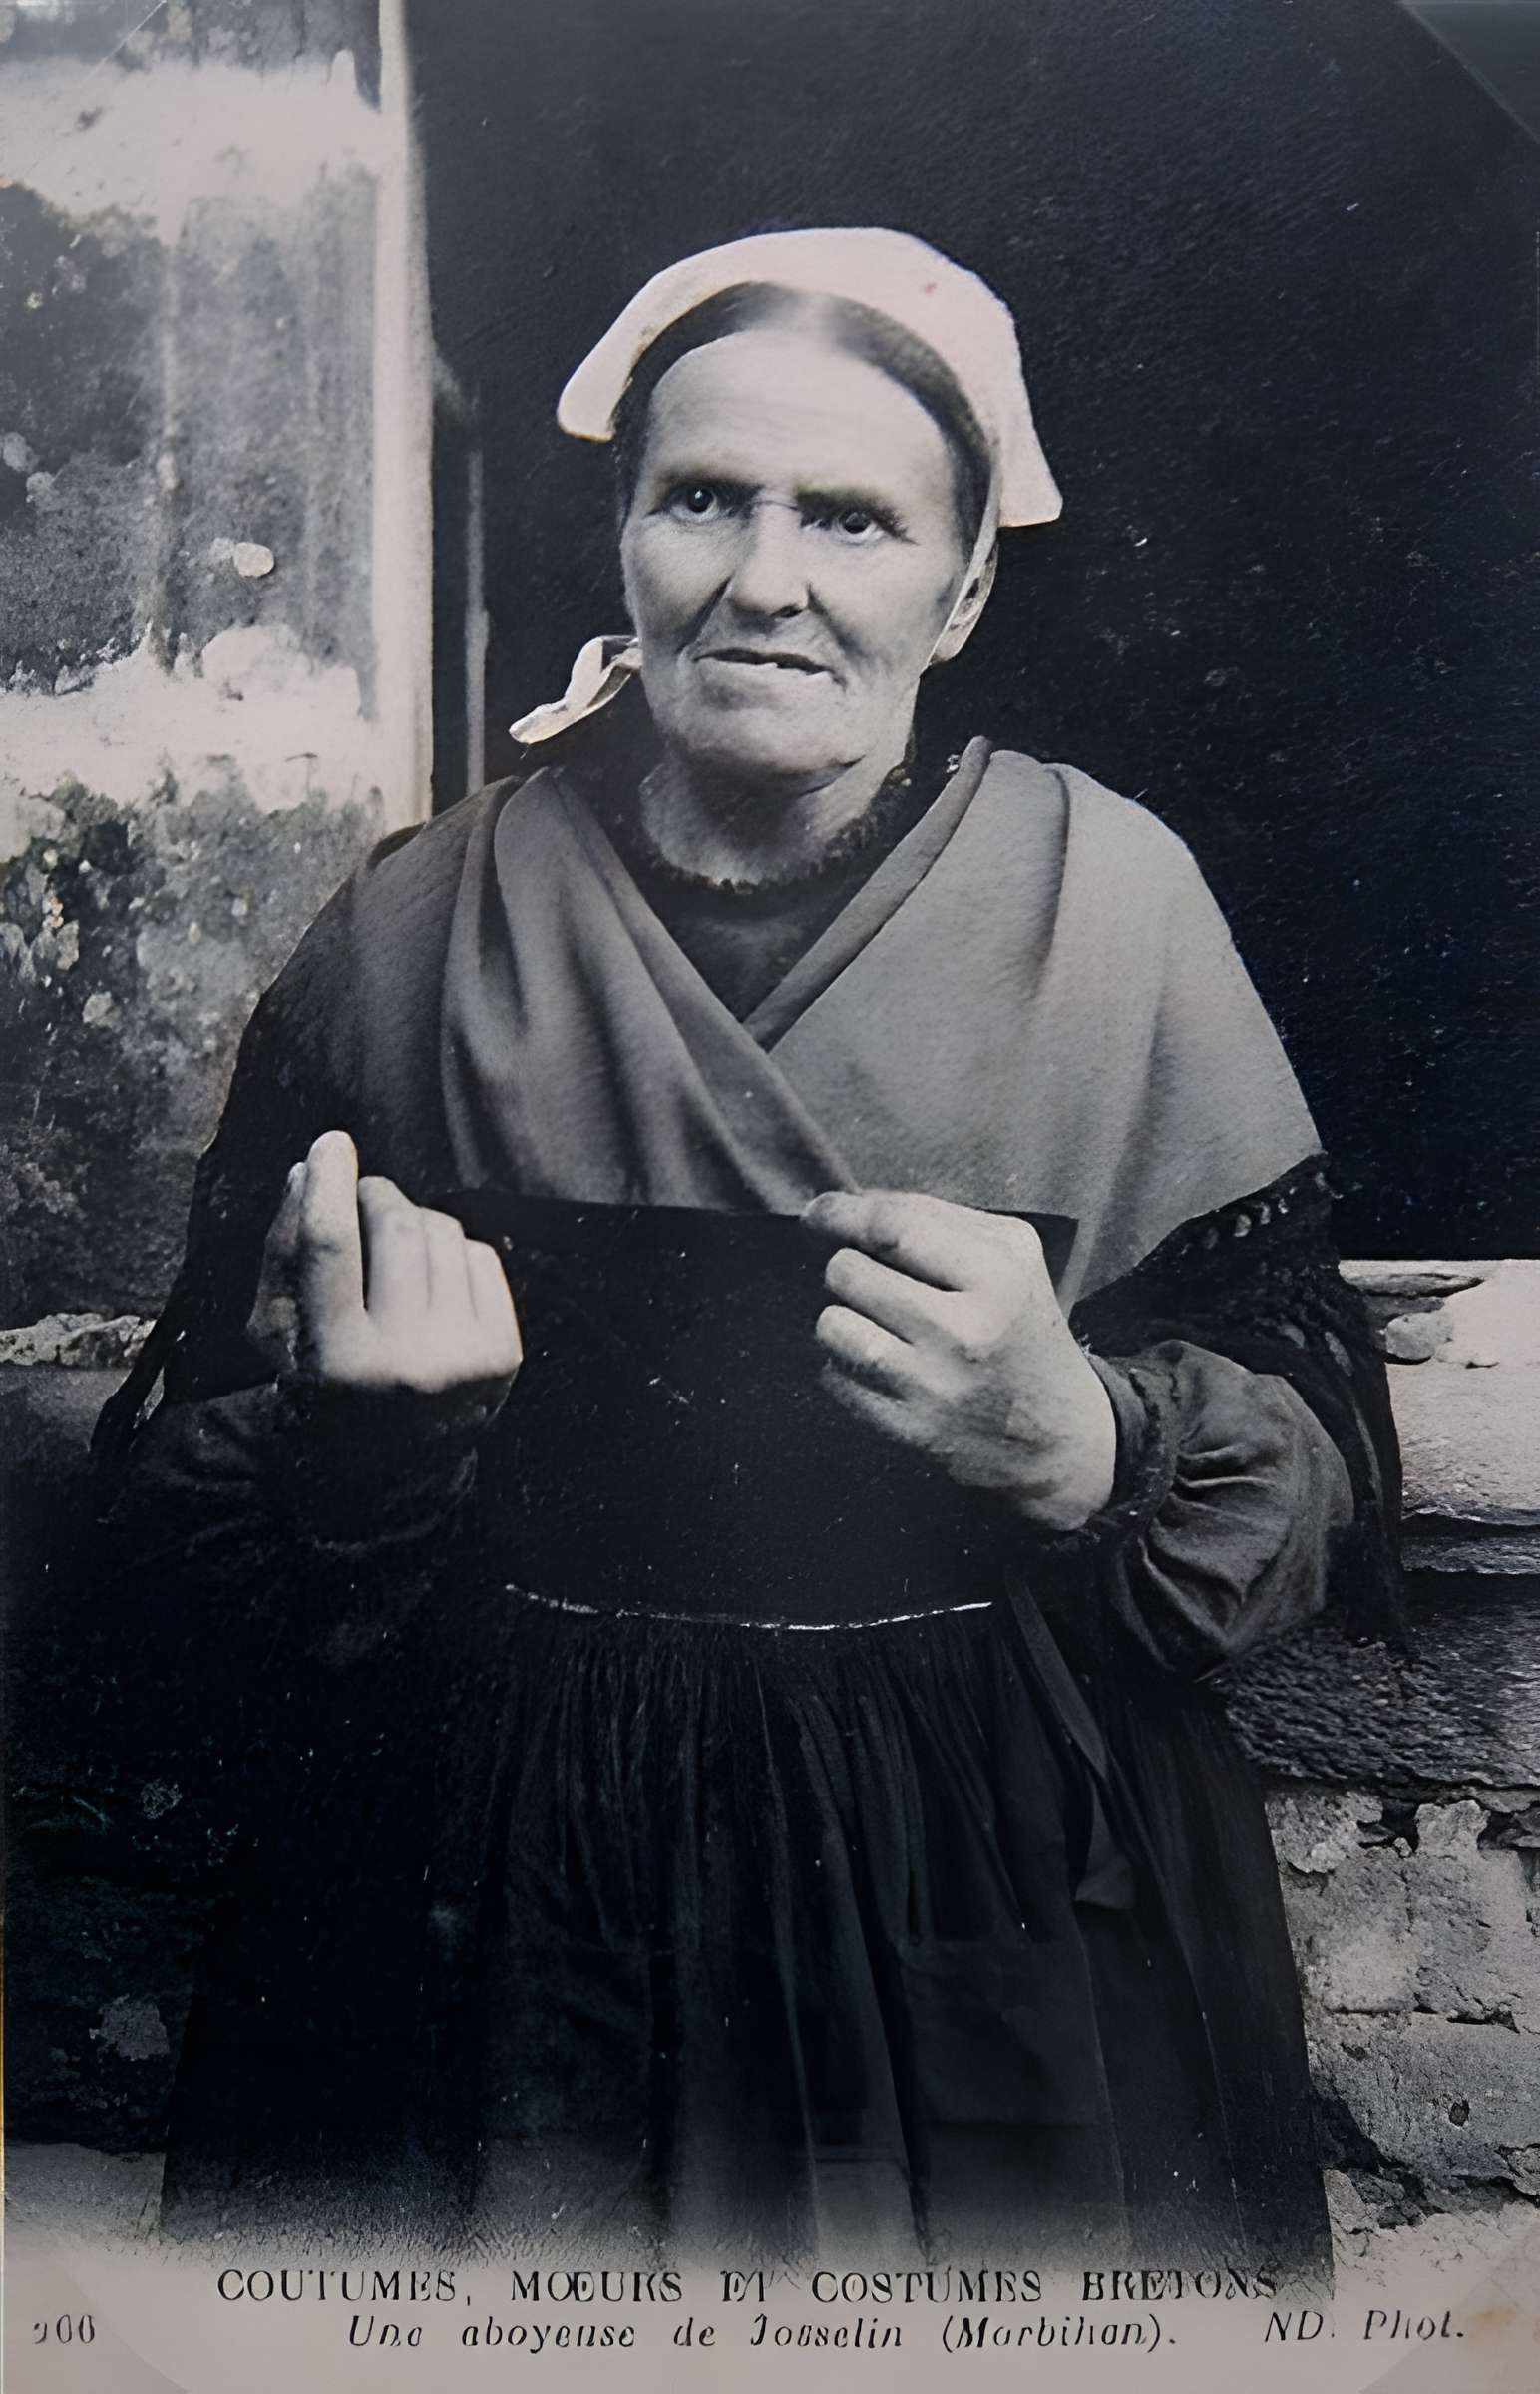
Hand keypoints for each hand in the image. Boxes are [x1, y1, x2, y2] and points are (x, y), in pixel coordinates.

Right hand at [249, 1130, 521, 1408]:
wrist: (386, 1474)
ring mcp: (463, 1359)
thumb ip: (283, 1252)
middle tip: (359, 1200)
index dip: (328, 1185)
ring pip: (443, 1232)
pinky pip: (480, 1256)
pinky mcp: (503, 1354)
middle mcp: (407, 1362)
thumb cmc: (319, 1386)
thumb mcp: (279, 1333)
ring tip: (391, 1255)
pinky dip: (451, 1253)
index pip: (331, 1248)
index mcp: (336, 1360)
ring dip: (413, 1221)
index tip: (329, 1145)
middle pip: (396, 1226)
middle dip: (374, 1196)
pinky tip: (429, 1286)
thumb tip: (308, 1173)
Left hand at [804, 1189, 1115, 1532]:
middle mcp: (965, 1331)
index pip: (891, 1228)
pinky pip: (835, 1377)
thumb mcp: (1011, 1256)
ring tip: (869, 1320)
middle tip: (866, 1277)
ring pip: (832, 1325)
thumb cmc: (1020, 1325)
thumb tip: (852, 1204)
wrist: (1058, 1437)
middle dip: (845, 1266)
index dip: (840, 1214)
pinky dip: (843, 1364)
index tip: (817, 1213)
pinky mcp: (909, 1429)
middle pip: (850, 1272)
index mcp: (998, 1276)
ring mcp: (934, 1385)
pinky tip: (880, 1363)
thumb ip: (937, 1217)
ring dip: (839, 1316)